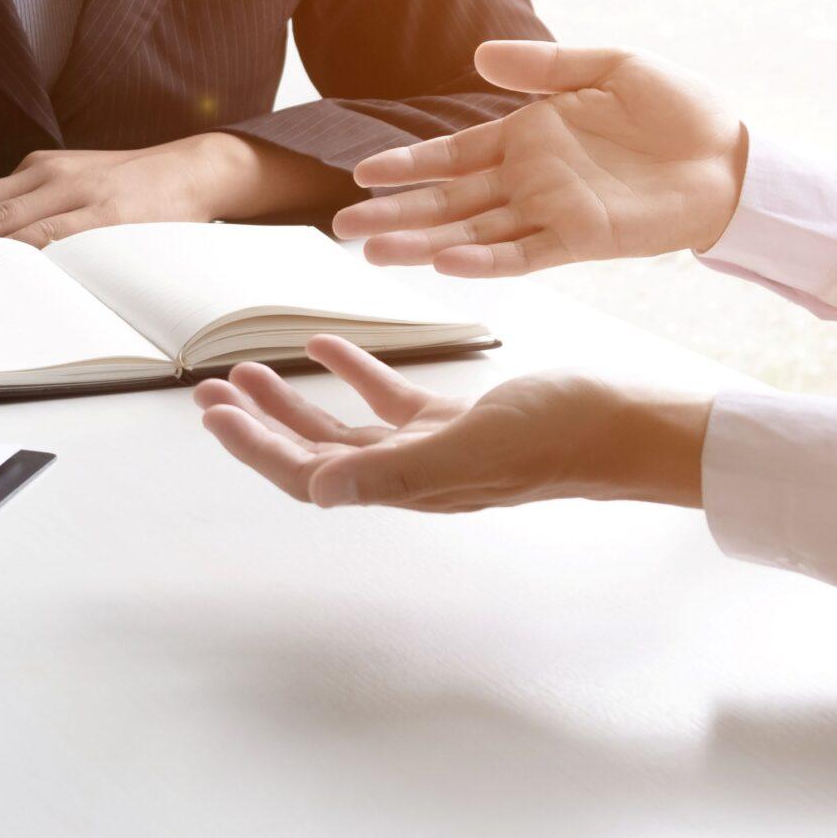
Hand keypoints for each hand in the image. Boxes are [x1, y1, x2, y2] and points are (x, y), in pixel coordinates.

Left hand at [0, 133, 353, 245]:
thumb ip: (31, 199)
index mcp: (41, 168)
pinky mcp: (106, 219)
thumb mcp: (72, 177)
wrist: (190, 170)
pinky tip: (6, 276)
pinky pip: (58, 243)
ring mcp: (79, 197)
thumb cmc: (127, 183)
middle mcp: (53, 178)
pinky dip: (28, 259)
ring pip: (17, 229)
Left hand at [193, 335, 710, 511]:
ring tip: (247, 370)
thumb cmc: (558, 438)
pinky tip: (326, 346)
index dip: (256, 448)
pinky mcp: (456, 422)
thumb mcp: (468, 446)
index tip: (215, 416)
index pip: (307, 474)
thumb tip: (317, 490)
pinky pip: (388, 401)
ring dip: (293, 399)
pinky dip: (354, 373)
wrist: (626, 426)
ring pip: (342, 427)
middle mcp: (409, 475)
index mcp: (403, 487)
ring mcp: (432, 449)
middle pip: (310, 453)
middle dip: (257, 424)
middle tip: (210, 392)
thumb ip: (391, 471)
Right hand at [333, 42, 747, 276]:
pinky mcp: (580, 240)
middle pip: (448, 202)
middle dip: (396, 215)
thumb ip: (545, 65)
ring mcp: (550, 214)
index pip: (452, 156)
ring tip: (374, 253)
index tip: (363, 173)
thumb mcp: (610, 65)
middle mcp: (528, 181)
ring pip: (471, 234)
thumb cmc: (678, 109)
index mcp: (527, 139)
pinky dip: (484, 263)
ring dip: (423, 245)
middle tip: (344, 227)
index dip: (408, 165)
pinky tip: (446, 265)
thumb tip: (479, 56)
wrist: (734, 155)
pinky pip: (523, 255)